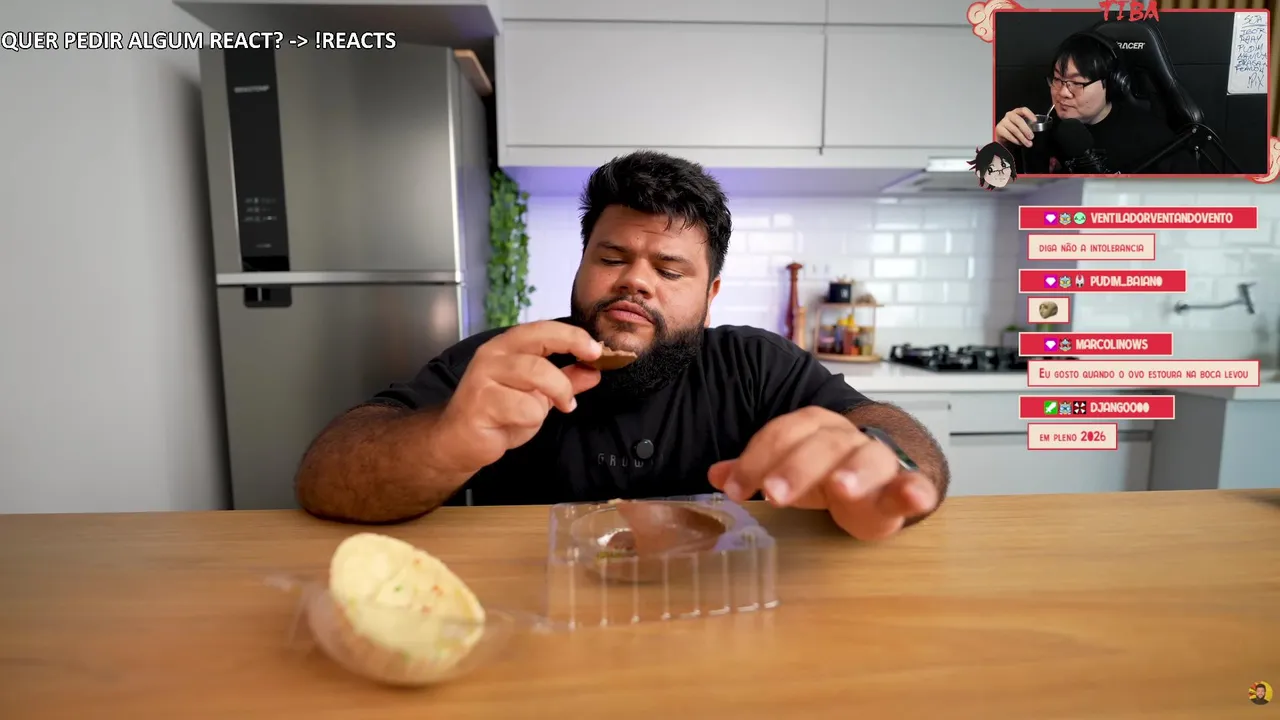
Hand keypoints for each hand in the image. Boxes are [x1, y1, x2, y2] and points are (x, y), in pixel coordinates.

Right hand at [433, 321, 602, 473]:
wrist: (459, 442)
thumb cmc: (498, 414)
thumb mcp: (538, 395)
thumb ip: (565, 381)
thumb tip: (594, 371)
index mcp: (507, 346)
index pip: (542, 328)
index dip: (572, 335)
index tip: (596, 350)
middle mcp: (493, 355)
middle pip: (539, 342)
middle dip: (570, 349)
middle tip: (589, 369)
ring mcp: (484, 377)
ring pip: (537, 374)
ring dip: (556, 394)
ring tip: (557, 408)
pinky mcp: (480, 403)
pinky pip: (525, 407)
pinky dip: (532, 419)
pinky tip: (519, 424)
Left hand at [707, 407, 937, 540]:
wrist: (881, 479)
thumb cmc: (828, 472)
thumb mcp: (788, 468)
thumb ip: (755, 468)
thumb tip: (716, 474)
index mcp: (816, 429)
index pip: (784, 432)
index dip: (757, 457)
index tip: (734, 488)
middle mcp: (847, 439)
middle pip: (822, 444)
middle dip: (797, 467)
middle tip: (774, 493)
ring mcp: (879, 462)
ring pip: (869, 457)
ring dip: (856, 470)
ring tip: (842, 487)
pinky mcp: (904, 488)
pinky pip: (915, 484)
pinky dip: (916, 489)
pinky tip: (914, 496)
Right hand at [995, 107, 1037, 147]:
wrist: (1002, 135)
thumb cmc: (1014, 128)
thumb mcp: (1022, 125)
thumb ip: (1028, 126)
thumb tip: (1033, 134)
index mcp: (1017, 112)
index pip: (1023, 110)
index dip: (1030, 114)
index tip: (1035, 121)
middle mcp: (1009, 115)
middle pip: (1019, 121)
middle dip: (1026, 130)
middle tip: (1031, 137)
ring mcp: (1003, 121)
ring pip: (1014, 130)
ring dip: (1022, 138)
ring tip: (1028, 143)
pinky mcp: (999, 129)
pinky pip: (1009, 135)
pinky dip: (1015, 140)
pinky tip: (1020, 143)